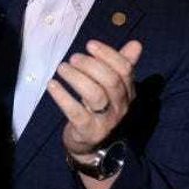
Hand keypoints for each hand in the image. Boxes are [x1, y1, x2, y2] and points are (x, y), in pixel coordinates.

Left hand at [48, 40, 143, 160]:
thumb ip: (122, 65)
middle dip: (90, 65)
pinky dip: (62, 96)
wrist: (92, 144)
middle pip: (111, 81)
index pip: (125, 69)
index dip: (108, 54)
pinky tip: (52, 85)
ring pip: (94, 95)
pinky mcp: (89, 131)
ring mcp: (106, 121)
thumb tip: (136, 44)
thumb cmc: (100, 109)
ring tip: (62, 68)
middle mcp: (120, 106)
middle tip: (72, 58)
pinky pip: (76, 112)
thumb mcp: (112, 87)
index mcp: (128, 92)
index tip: (90, 44)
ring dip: (76, 78)